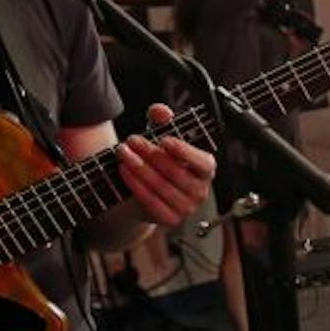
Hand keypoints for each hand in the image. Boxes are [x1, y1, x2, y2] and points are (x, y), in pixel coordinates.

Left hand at [118, 105, 215, 226]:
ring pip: (161, 186)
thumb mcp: (161, 138)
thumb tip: (160, 111)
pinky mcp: (170, 219)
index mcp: (206, 169)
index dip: (184, 151)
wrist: (149, 194)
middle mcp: (201, 191)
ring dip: (139, 168)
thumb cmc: (161, 162)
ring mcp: (187, 208)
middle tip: (132, 140)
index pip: (202, 162)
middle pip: (175, 172)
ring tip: (123, 153)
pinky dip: (135, 185)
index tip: (164, 139)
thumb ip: (162, 121)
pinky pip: (151, 201)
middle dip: (151, 154)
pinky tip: (124, 171)